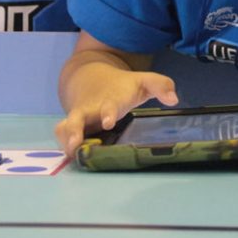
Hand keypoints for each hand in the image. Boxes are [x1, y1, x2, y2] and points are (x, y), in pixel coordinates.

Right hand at [55, 69, 177, 157]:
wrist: (90, 78)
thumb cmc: (122, 85)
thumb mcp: (143, 81)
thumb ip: (161, 86)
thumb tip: (174, 99)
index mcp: (110, 99)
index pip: (109, 105)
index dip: (108, 113)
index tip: (108, 122)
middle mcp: (90, 110)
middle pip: (76, 119)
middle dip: (73, 131)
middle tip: (75, 143)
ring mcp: (78, 119)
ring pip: (64, 129)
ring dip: (65, 141)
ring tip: (70, 156)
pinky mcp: (72, 129)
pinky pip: (62, 137)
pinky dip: (63, 147)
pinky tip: (71, 159)